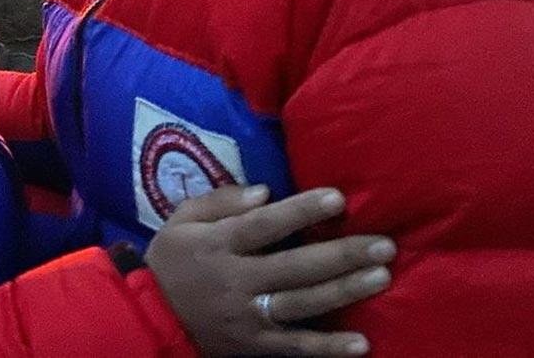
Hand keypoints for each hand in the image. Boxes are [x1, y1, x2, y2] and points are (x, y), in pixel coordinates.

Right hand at [144, 185, 393, 356]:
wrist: (150, 319)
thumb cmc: (171, 260)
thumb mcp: (182, 219)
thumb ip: (221, 201)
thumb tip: (265, 192)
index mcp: (218, 244)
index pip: (264, 226)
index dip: (301, 211)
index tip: (337, 198)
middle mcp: (237, 280)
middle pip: (295, 267)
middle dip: (342, 254)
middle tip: (383, 244)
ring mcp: (249, 317)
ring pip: (303, 304)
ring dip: (345, 291)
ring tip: (382, 276)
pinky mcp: (255, 346)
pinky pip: (296, 348)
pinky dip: (328, 347)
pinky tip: (361, 343)